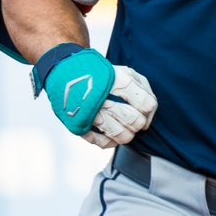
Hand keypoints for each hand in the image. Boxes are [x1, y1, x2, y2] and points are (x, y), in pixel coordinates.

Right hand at [32, 44, 157, 146]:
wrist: (64, 73)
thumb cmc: (100, 74)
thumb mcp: (124, 71)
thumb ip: (143, 88)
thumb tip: (150, 111)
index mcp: (118, 81)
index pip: (146, 105)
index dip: (150, 111)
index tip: (145, 110)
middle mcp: (104, 98)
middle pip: (135, 121)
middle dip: (139, 122)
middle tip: (134, 118)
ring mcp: (91, 114)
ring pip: (122, 136)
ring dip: (128, 133)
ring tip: (124, 126)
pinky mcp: (81, 125)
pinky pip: (103, 143)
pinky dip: (112, 141)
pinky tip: (111, 133)